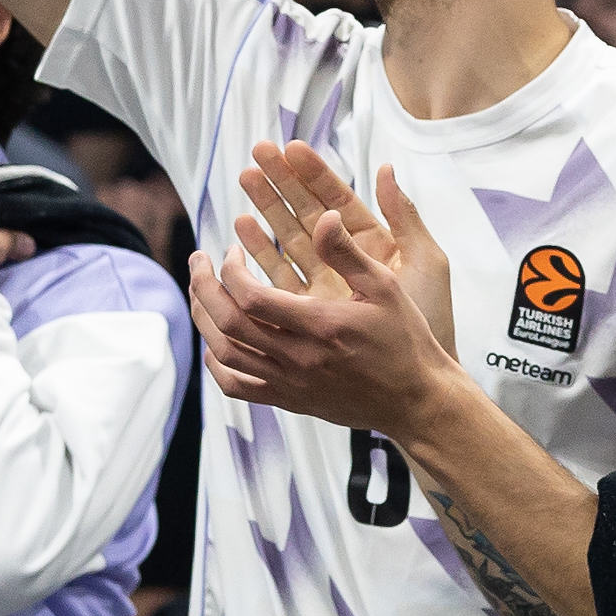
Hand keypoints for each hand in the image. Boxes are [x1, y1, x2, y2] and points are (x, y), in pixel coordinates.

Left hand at [186, 143, 463, 434]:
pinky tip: (217, 339)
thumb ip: (348, 252)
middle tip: (199, 260)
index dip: (230, 270)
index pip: (251, 297)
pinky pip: (236, 386)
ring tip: (201, 291)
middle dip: (204, 286)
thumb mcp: (385, 287)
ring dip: (204, 318)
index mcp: (320, 325)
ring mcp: (290, 383)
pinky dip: (217, 361)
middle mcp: (299, 358)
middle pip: (228, 322)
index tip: (232, 250)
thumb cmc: (405, 340)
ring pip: (225, 353)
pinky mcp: (289, 399)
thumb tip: (324, 215)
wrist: (416, 400)